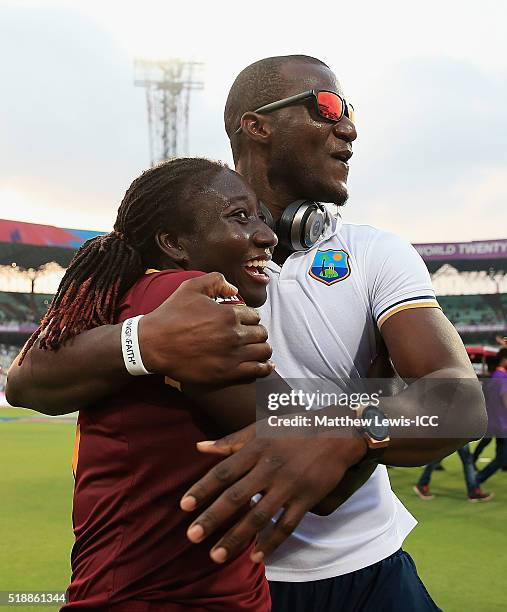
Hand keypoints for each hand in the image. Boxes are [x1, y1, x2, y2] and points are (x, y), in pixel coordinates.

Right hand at [139, 272, 273, 384]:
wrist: (153, 344)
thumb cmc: (170, 315)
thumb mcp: (190, 287)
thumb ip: (215, 280)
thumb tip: (234, 289)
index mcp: (228, 314)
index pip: (254, 315)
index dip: (250, 317)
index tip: (244, 322)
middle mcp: (234, 334)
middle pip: (261, 333)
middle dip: (257, 332)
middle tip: (250, 335)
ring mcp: (232, 355)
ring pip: (263, 351)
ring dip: (262, 348)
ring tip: (256, 348)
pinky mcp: (227, 373)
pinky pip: (258, 370)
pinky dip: (265, 367)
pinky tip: (265, 365)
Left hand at [179, 421, 366, 563]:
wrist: (337, 431)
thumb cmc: (294, 428)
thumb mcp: (262, 427)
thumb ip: (230, 440)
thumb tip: (200, 446)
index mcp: (257, 449)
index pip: (224, 472)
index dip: (203, 488)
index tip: (184, 506)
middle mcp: (270, 468)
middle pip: (237, 497)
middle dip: (213, 518)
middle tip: (192, 536)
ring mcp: (289, 486)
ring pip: (259, 516)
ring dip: (236, 538)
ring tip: (216, 555)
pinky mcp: (306, 499)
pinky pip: (286, 525)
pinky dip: (271, 543)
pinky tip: (256, 558)